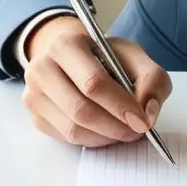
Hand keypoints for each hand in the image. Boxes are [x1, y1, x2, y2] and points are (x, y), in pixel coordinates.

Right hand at [22, 16, 172, 146]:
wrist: (71, 58)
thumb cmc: (104, 58)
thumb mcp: (134, 57)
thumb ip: (152, 80)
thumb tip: (149, 113)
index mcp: (66, 45)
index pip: (93, 83)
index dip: (120, 106)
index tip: (142, 121)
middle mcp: (42, 68)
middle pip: (81, 110)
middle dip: (115, 127)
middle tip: (137, 131)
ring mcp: (34, 94)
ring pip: (73, 130)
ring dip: (105, 137)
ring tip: (124, 130)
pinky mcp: (36, 116)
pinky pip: (66, 139)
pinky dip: (92, 140)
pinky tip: (105, 130)